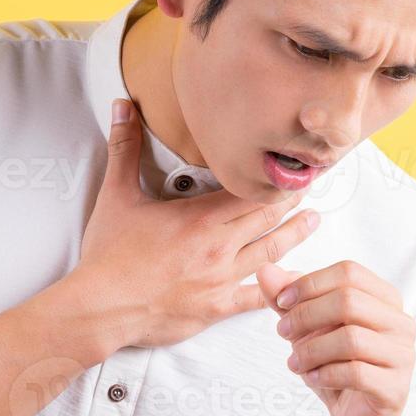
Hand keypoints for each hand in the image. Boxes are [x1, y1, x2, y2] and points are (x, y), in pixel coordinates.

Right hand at [73, 98, 320, 349]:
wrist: (102, 307)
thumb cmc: (109, 255)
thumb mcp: (116, 195)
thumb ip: (125, 148)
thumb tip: (122, 107)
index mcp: (200, 217)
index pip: (250, 191)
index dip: (275, 177)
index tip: (292, 165)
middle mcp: (219, 246)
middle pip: (267, 217)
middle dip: (292, 200)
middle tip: (311, 186)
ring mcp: (221, 279)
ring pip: (271, 252)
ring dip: (295, 235)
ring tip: (314, 221)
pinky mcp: (216, 308)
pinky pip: (256, 298)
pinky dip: (278, 289)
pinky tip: (294, 283)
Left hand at [257, 260, 415, 415]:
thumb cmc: (335, 367)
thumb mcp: (307, 330)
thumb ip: (288, 300)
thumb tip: (264, 270)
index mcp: (386, 299)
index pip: (349, 272)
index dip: (309, 283)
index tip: (281, 302)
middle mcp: (402, 323)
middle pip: (349, 301)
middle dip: (306, 315)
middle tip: (282, 333)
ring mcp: (404, 356)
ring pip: (351, 339)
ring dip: (311, 349)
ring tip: (294, 362)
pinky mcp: (396, 388)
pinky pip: (356, 373)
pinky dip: (324, 374)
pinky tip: (310, 378)